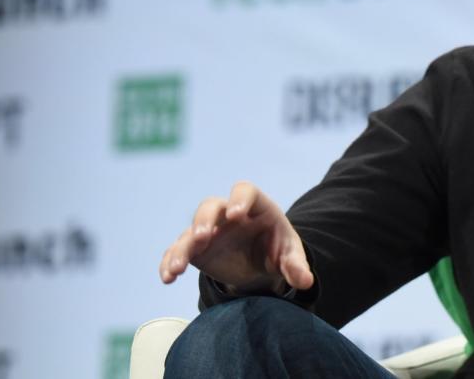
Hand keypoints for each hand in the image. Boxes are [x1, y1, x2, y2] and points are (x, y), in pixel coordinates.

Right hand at [158, 181, 312, 293]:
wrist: (260, 263)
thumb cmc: (277, 249)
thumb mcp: (290, 256)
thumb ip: (296, 265)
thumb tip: (305, 282)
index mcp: (256, 206)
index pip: (245, 191)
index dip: (239, 200)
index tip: (235, 215)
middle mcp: (227, 214)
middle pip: (210, 207)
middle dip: (204, 220)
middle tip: (202, 237)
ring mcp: (209, 230)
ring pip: (189, 232)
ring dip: (182, 247)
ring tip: (178, 268)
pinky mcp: (195, 250)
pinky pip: (178, 252)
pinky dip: (170, 262)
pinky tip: (168, 278)